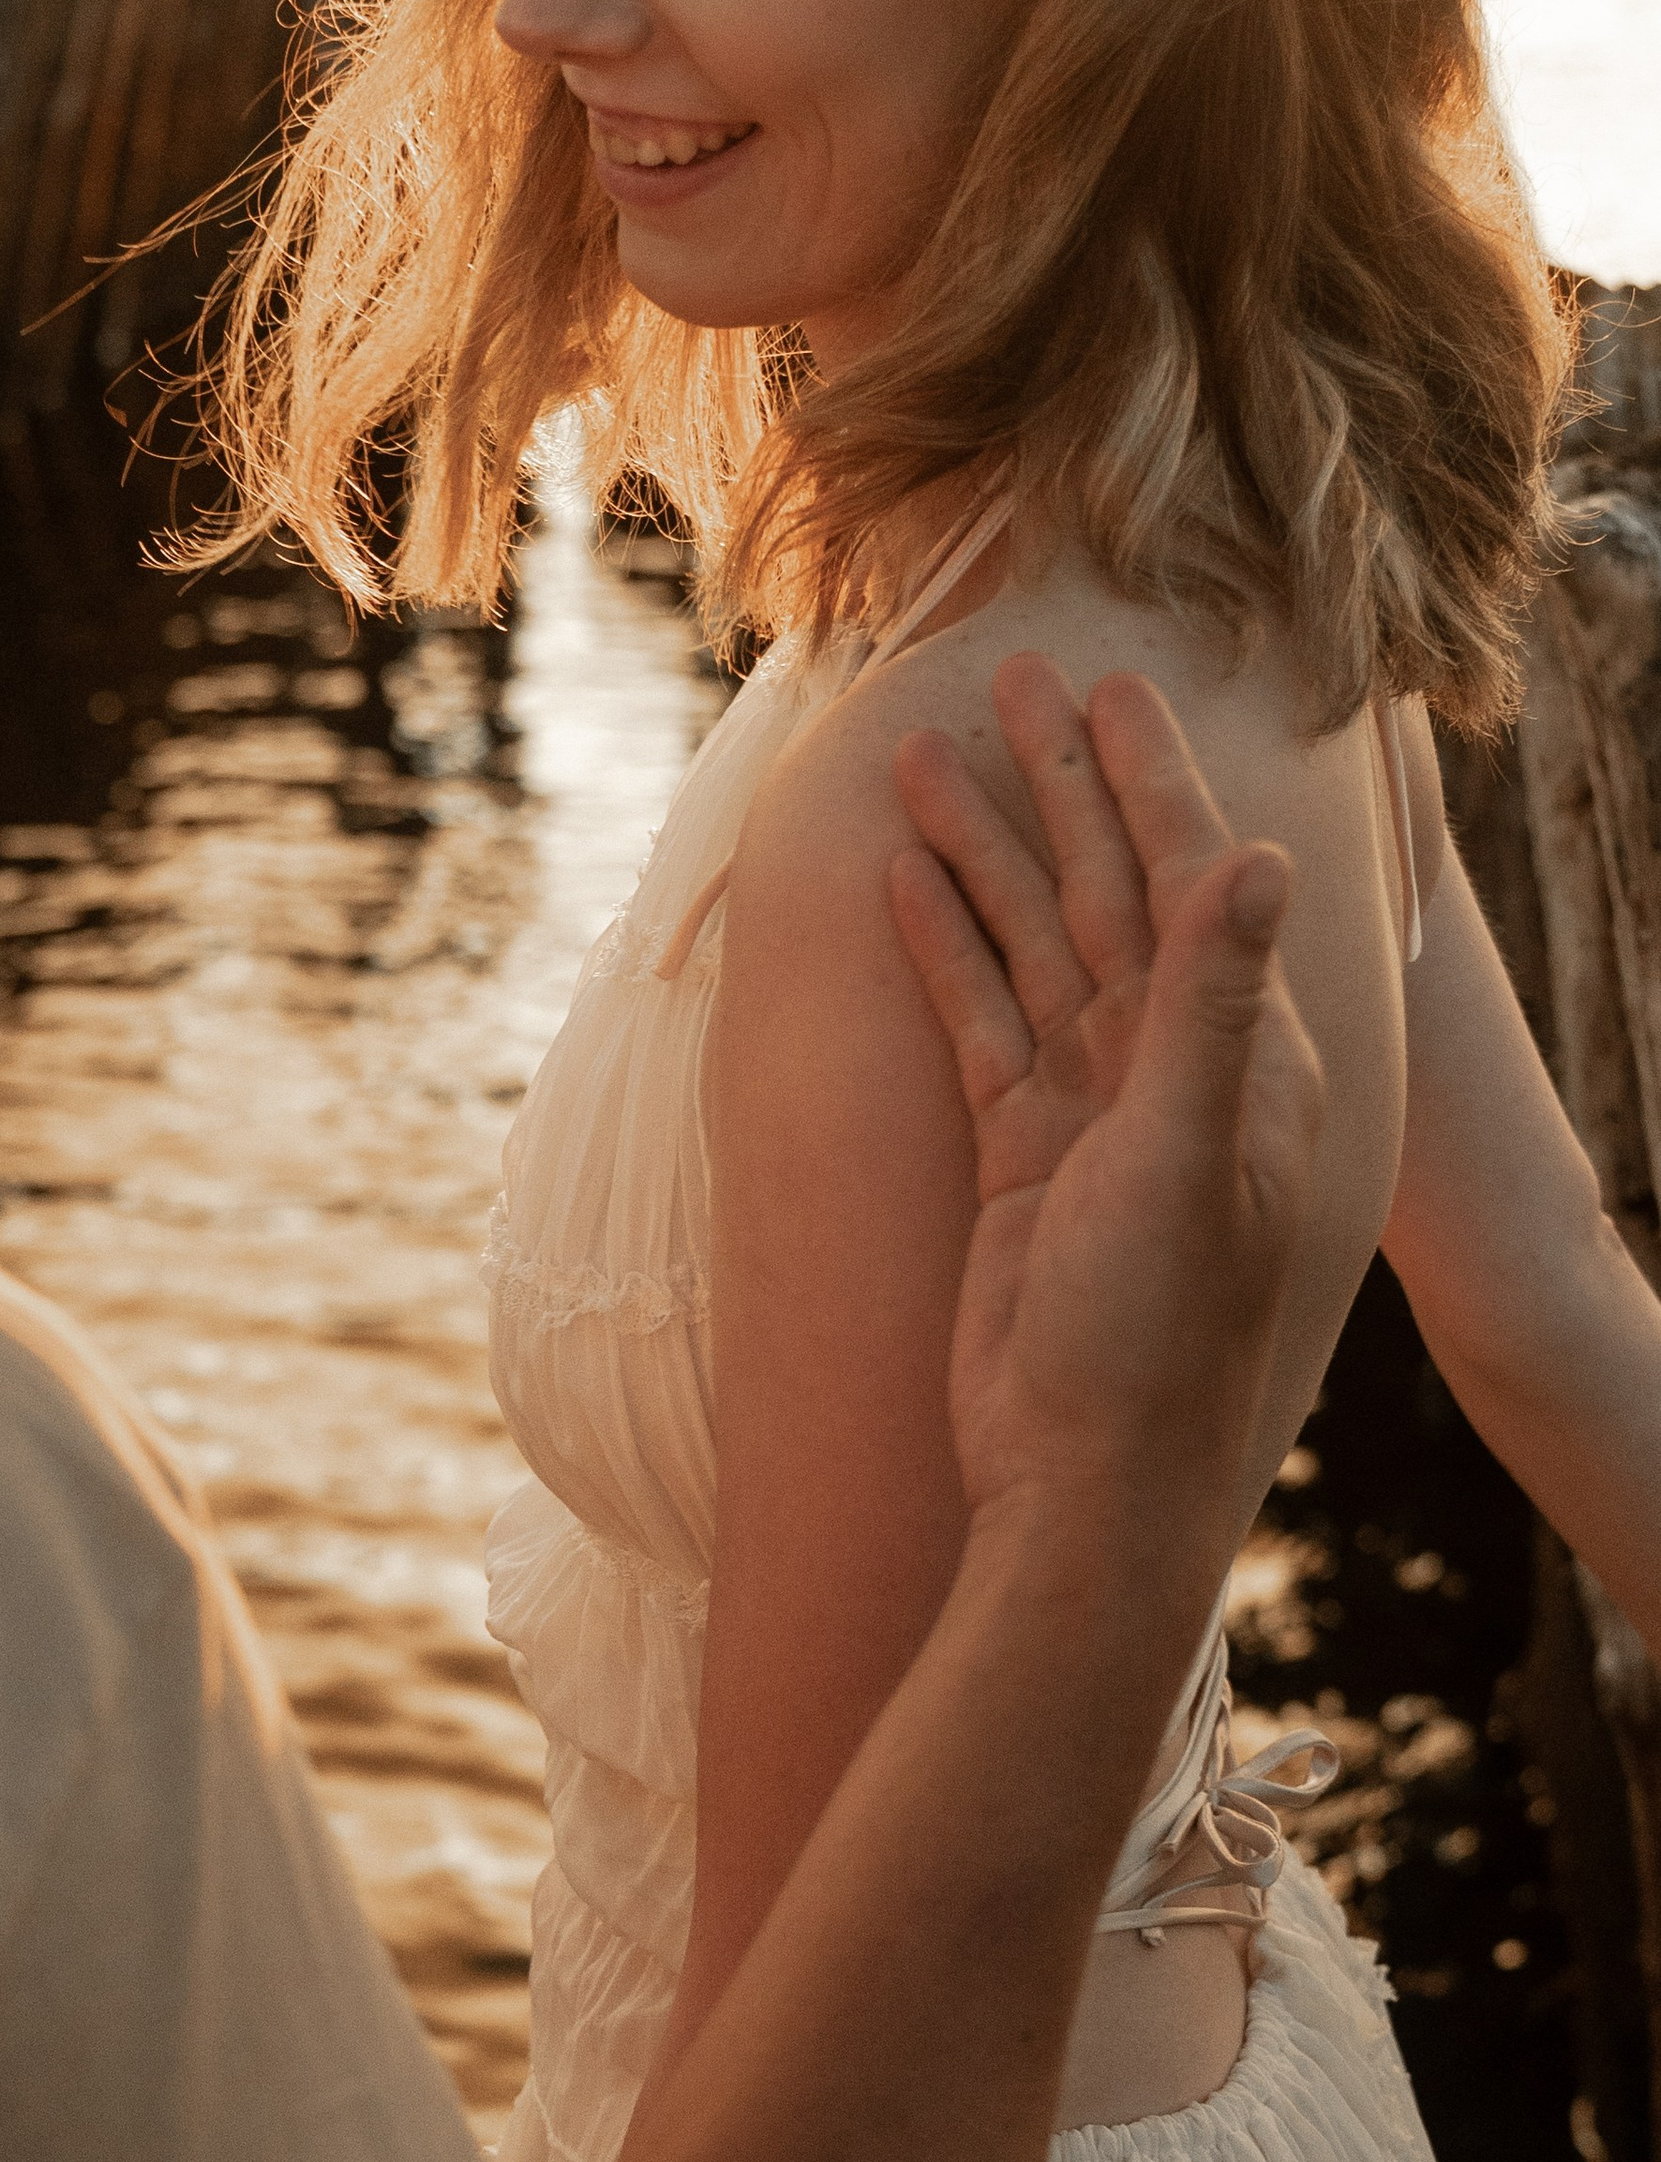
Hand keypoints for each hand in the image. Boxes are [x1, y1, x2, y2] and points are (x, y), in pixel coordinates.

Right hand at [887, 658, 1322, 1576]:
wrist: (1081, 1480)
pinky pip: (981, 1022)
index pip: (1187, 881)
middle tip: (1008, 680)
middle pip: (1106, 892)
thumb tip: (1256, 860)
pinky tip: (904, 880)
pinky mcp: (1023, 1154)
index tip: (1104, 689)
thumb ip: (1212, 1004)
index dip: (1145, 780)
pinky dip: (945, 949)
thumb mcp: (1187, 1156)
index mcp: (1235, 1057)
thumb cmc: (1154, 1335)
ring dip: (982, 854)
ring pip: (1031, 946)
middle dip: (1059, 787)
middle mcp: (1170, 1066)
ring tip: (920, 761)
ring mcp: (1093, 1109)